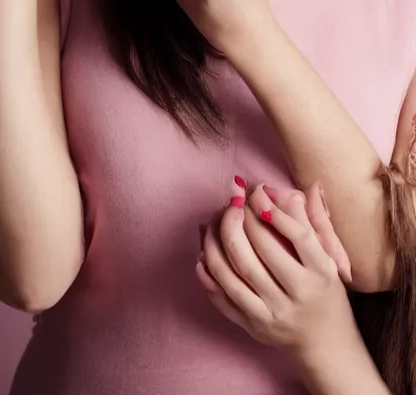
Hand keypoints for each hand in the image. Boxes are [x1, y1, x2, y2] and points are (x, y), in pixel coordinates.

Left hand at [197, 181, 353, 360]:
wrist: (325, 343)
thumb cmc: (324, 291)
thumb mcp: (327, 256)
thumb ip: (307, 220)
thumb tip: (281, 189)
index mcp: (321, 272)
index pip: (296, 235)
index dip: (273, 209)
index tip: (256, 190)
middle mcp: (298, 294)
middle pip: (261, 250)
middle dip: (241, 219)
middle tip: (232, 201)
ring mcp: (274, 313)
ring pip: (236, 272)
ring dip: (218, 242)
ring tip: (213, 221)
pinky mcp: (254, 327)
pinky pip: (224, 299)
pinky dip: (209, 275)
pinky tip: (203, 255)